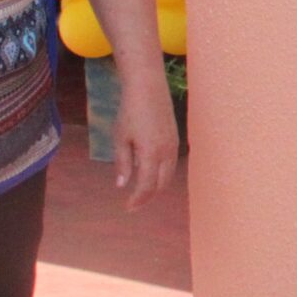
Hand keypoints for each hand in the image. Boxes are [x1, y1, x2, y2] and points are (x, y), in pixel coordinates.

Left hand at [114, 70, 181, 210]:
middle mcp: (166, 152)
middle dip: (148, 196)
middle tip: (134, 202)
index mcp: (151, 153)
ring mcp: (174, 145)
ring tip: (142, 190)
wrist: (148, 88)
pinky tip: (150, 171)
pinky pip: (171, 164)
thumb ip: (122, 163)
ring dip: (156, 186)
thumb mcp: (120, 138)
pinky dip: (162, 173)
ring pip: (168, 175)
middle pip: (161, 184)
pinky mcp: (176, 139)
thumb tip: (121, 185)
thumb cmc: (130, 112)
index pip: (146, 186)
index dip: (137, 200)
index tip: (127, 208)